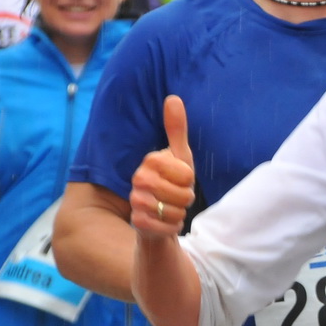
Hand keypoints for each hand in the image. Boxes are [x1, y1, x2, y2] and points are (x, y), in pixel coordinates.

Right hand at [130, 95, 195, 238]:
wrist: (159, 214)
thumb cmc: (173, 181)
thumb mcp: (181, 156)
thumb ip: (177, 129)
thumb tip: (173, 98)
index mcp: (150, 161)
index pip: (186, 174)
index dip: (190, 179)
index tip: (181, 178)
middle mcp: (139, 179)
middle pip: (183, 194)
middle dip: (187, 198)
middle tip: (177, 195)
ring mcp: (136, 201)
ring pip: (177, 212)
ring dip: (180, 213)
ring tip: (170, 207)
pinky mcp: (138, 223)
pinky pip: (169, 227)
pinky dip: (173, 227)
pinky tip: (165, 221)